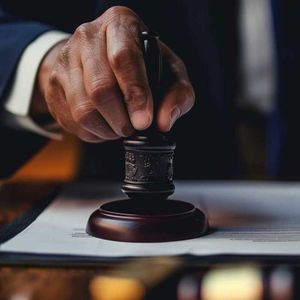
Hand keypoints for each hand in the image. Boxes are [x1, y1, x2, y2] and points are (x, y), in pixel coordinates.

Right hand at [35, 6, 194, 142]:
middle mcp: (87, 37)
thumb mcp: (169, 71)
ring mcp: (65, 61)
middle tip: (133, 128)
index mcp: (119, 25)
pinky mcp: (53, 85)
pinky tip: (104, 125)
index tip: (144, 122)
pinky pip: (72, 121)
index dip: (135, 94)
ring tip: (120, 127)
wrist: (99, 57)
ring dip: (107, 129)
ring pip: (83, 109)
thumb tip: (164, 122)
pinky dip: (93, 132)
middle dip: (121, 119)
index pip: (123, 58)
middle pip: (99, 88)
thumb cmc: (141, 64)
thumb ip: (178, 94)